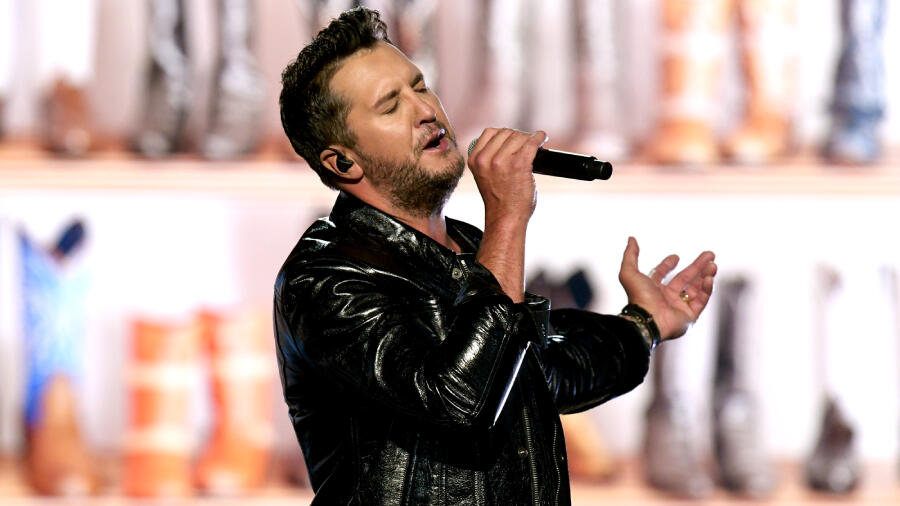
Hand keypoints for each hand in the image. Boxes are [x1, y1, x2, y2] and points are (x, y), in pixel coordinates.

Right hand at [469, 128, 545, 302]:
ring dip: (528, 139)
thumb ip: (489, 158)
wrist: (505, 218)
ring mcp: (501, 161)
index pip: (490, 132)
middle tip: (526, 145)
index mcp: (475, 160)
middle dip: (518, 137)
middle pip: (506, 132)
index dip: (504, 134)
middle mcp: (485, 159)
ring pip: (518, 136)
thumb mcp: (484, 175)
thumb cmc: (499, 200)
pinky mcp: (519, 165)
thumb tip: (509, 139)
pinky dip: (539, 138)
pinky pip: (531, 142)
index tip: (513, 140)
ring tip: (533, 144)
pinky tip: (542, 138)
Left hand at [618, 237, 716, 340]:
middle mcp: (665, 298)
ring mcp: (678, 308)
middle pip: (684, 279)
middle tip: (710, 254)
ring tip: (713, 264)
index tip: (676, 257)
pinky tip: (709, 277)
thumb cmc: (638, 298)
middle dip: (697, 266)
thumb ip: (630, 255)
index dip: (667, 265)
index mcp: (651, 290)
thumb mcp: (629, 272)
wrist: (648, 320)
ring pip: (696, 289)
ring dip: (705, 275)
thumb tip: (631, 239)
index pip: (662, 275)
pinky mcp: (690, 317)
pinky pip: (701, 301)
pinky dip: (707, 289)